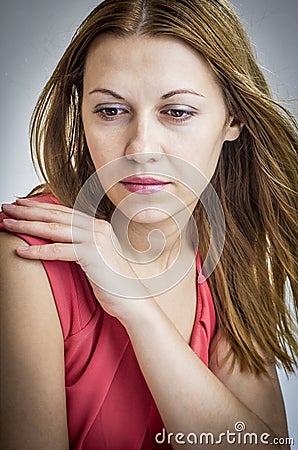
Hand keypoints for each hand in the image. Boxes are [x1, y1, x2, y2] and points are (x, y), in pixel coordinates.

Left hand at [1, 199, 156, 323]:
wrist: (132, 300)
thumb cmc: (112, 282)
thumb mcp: (94, 257)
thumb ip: (79, 244)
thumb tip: (56, 239)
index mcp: (97, 225)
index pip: (62, 211)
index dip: (39, 206)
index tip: (19, 205)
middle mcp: (97, 227)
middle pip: (55, 215)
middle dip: (27, 211)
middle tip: (5, 208)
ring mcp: (96, 239)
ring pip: (54, 229)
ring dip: (27, 226)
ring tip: (6, 224)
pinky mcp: (93, 255)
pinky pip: (59, 250)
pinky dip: (38, 251)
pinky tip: (20, 252)